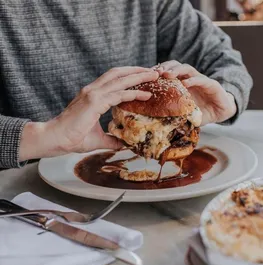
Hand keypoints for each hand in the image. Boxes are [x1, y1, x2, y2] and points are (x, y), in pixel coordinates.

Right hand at [19, 67, 158, 160]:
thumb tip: (124, 144)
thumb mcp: (99, 138)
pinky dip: (134, 93)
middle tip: (153, 71)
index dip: (129, 77)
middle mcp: (93, 90)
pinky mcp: (94, 102)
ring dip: (139, 76)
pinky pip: (119, 94)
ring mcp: (93, 94)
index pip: (114, 80)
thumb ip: (112, 139)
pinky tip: (146, 94)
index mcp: (92, 95)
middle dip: (137, 71)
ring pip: (120, 80)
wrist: (55, 139)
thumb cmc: (73, 138)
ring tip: (154, 75)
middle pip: (119, 74)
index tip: (143, 77)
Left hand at [155, 61, 236, 124]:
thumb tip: (156, 124)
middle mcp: (190, 79)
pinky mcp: (212, 84)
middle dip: (165, 67)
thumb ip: (173, 115)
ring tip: (167, 75)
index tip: (147, 77)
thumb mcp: (185, 114)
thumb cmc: (202, 112)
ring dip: (176, 70)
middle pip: (175, 66)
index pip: (168, 72)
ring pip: (187, 69)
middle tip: (155, 73)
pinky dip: (193, 80)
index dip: (158, 72)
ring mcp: (201, 80)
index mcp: (182, 84)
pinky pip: (201, 79)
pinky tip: (185, 83)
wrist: (222, 112)